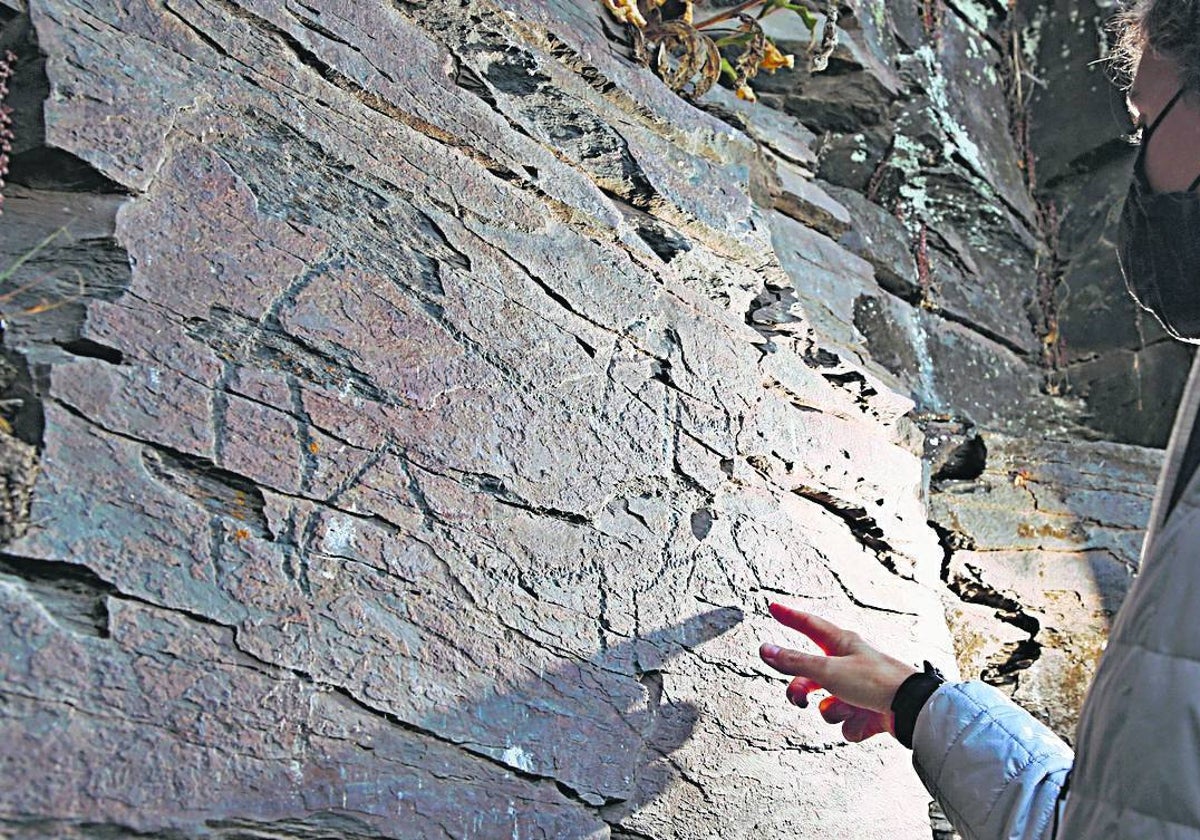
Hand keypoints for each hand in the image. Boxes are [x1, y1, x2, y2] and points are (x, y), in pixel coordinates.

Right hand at [759, 603, 917, 742]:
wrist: (911, 710)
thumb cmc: (876, 681)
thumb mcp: (828, 670)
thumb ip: (794, 662)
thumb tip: (765, 650)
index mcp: (841, 644)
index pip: (809, 625)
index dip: (789, 617)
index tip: (774, 608)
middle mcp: (849, 664)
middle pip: (811, 675)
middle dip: (803, 690)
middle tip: (800, 699)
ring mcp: (858, 689)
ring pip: (828, 703)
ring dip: (835, 711)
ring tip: (852, 709)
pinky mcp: (868, 711)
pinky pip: (846, 723)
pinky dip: (853, 725)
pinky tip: (867, 721)